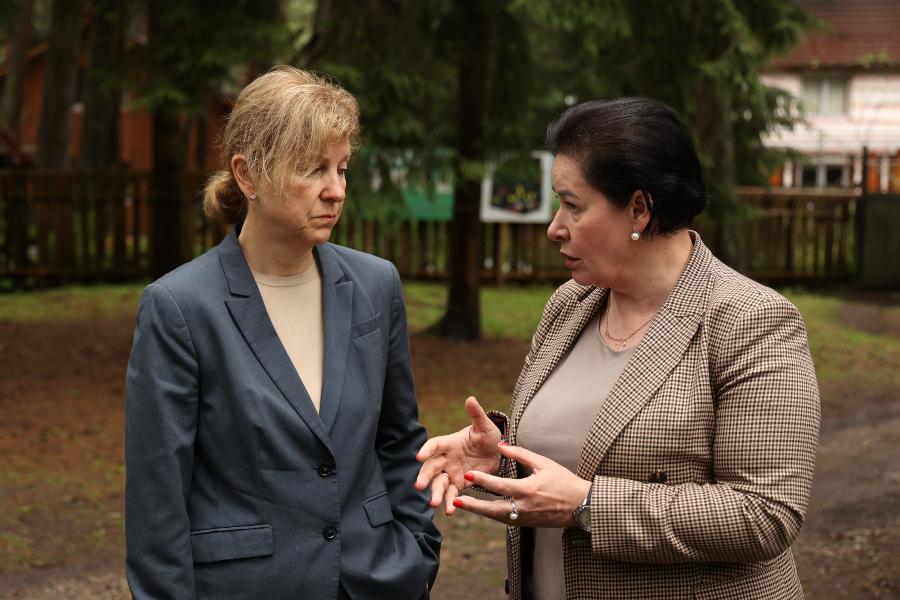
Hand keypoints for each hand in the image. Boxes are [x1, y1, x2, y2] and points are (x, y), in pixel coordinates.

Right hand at [415, 396, 502, 514]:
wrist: (498, 453)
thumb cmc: (489, 436)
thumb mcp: (485, 426)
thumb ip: (476, 414)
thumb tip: (470, 398)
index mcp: (450, 442)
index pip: (435, 445)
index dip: (426, 450)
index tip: (418, 457)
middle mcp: (447, 458)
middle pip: (432, 467)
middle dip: (425, 476)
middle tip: (419, 485)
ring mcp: (451, 472)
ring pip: (439, 483)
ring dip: (435, 492)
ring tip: (434, 503)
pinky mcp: (459, 484)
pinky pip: (452, 494)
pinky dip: (449, 502)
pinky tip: (449, 511)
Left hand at [451, 443, 590, 527]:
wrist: (582, 505)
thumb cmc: (564, 481)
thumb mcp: (544, 463)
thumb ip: (521, 454)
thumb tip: (501, 445)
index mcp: (529, 490)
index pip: (500, 486)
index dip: (482, 480)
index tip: (467, 475)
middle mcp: (525, 507)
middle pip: (493, 509)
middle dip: (473, 505)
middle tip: (456, 500)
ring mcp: (525, 518)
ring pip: (496, 517)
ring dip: (479, 511)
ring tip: (461, 504)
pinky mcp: (527, 524)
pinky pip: (505, 519)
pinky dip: (491, 514)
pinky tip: (481, 508)